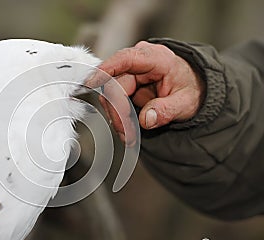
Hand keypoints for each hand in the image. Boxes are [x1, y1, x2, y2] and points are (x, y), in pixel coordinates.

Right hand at [85, 41, 204, 143]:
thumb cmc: (190, 89)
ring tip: (130, 135)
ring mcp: (130, 73)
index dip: (106, 70)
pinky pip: (114, 100)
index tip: (92, 83)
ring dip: (117, 117)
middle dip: (118, 112)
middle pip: (114, 84)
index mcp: (156, 58)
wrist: (192, 88)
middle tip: (127, 135)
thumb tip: (146, 119)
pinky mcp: (125, 84)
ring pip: (111, 95)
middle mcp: (138, 62)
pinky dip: (119, 117)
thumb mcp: (187, 102)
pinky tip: (128, 128)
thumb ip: (167, 110)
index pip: (125, 59)